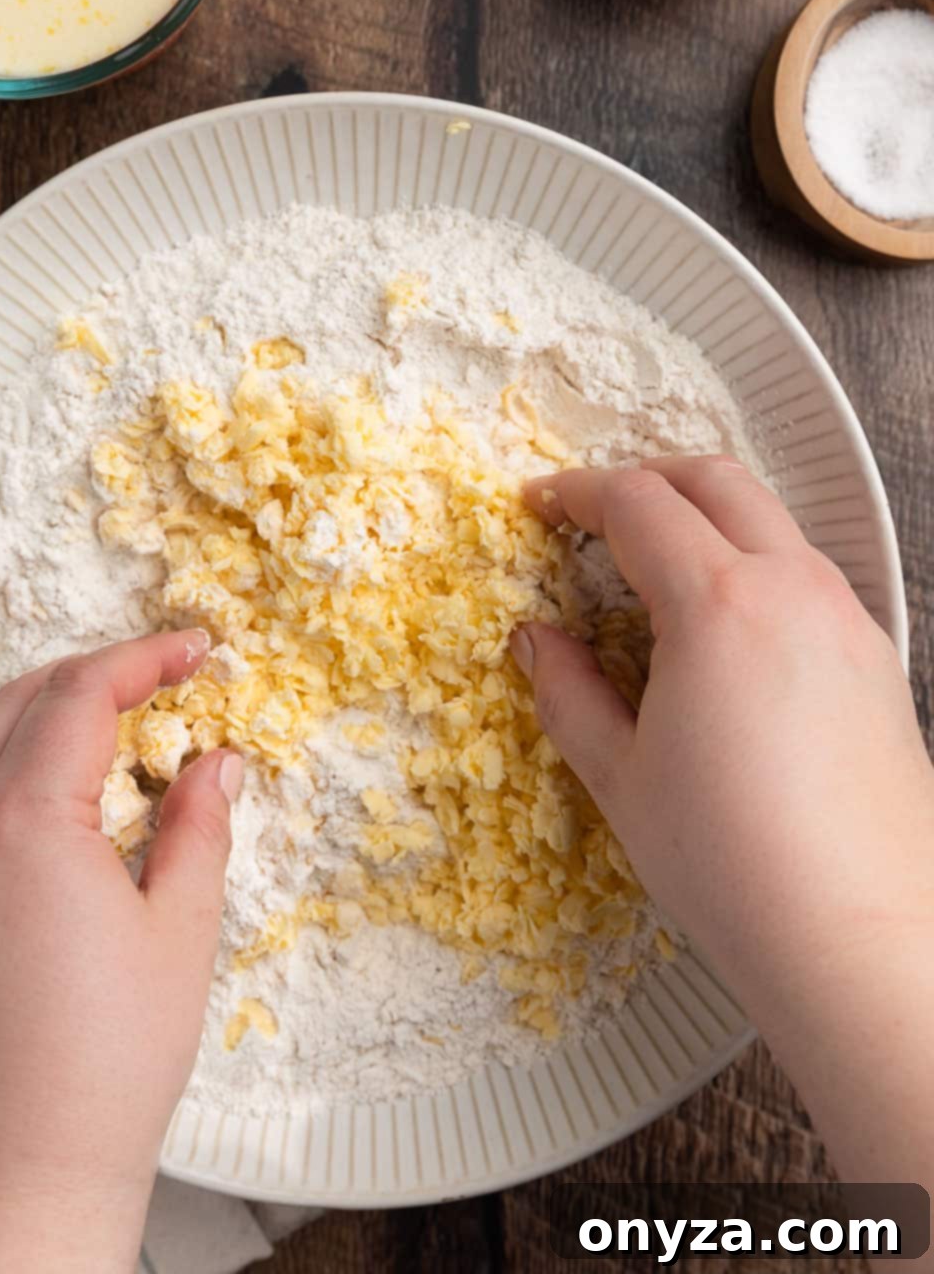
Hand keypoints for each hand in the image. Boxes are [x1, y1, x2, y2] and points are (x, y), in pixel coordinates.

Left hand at [0, 631, 241, 1273]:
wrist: (3, 1180)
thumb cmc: (100, 1070)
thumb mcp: (178, 935)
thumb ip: (198, 827)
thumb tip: (215, 762)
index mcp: (26, 821)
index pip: (83, 692)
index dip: (145, 658)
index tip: (194, 650)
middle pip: (19, 702)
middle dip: (92, 676)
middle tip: (159, 682)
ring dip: (43, 722)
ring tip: (113, 742)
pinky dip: (3, 780)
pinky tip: (55, 818)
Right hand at [510, 457, 933, 1190]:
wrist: (860, 937)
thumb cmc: (731, 863)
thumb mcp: (622, 776)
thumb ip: (570, 692)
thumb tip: (537, 641)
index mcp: (718, 604)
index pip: (638, 503)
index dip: (576, 494)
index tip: (539, 507)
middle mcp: (793, 590)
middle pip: (714, 480)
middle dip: (645, 478)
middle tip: (592, 513)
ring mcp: (848, 619)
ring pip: (771, 521)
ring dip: (706, 516)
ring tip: (654, 568)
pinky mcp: (877, 659)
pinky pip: (807, 574)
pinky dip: (753, 563)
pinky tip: (723, 628)